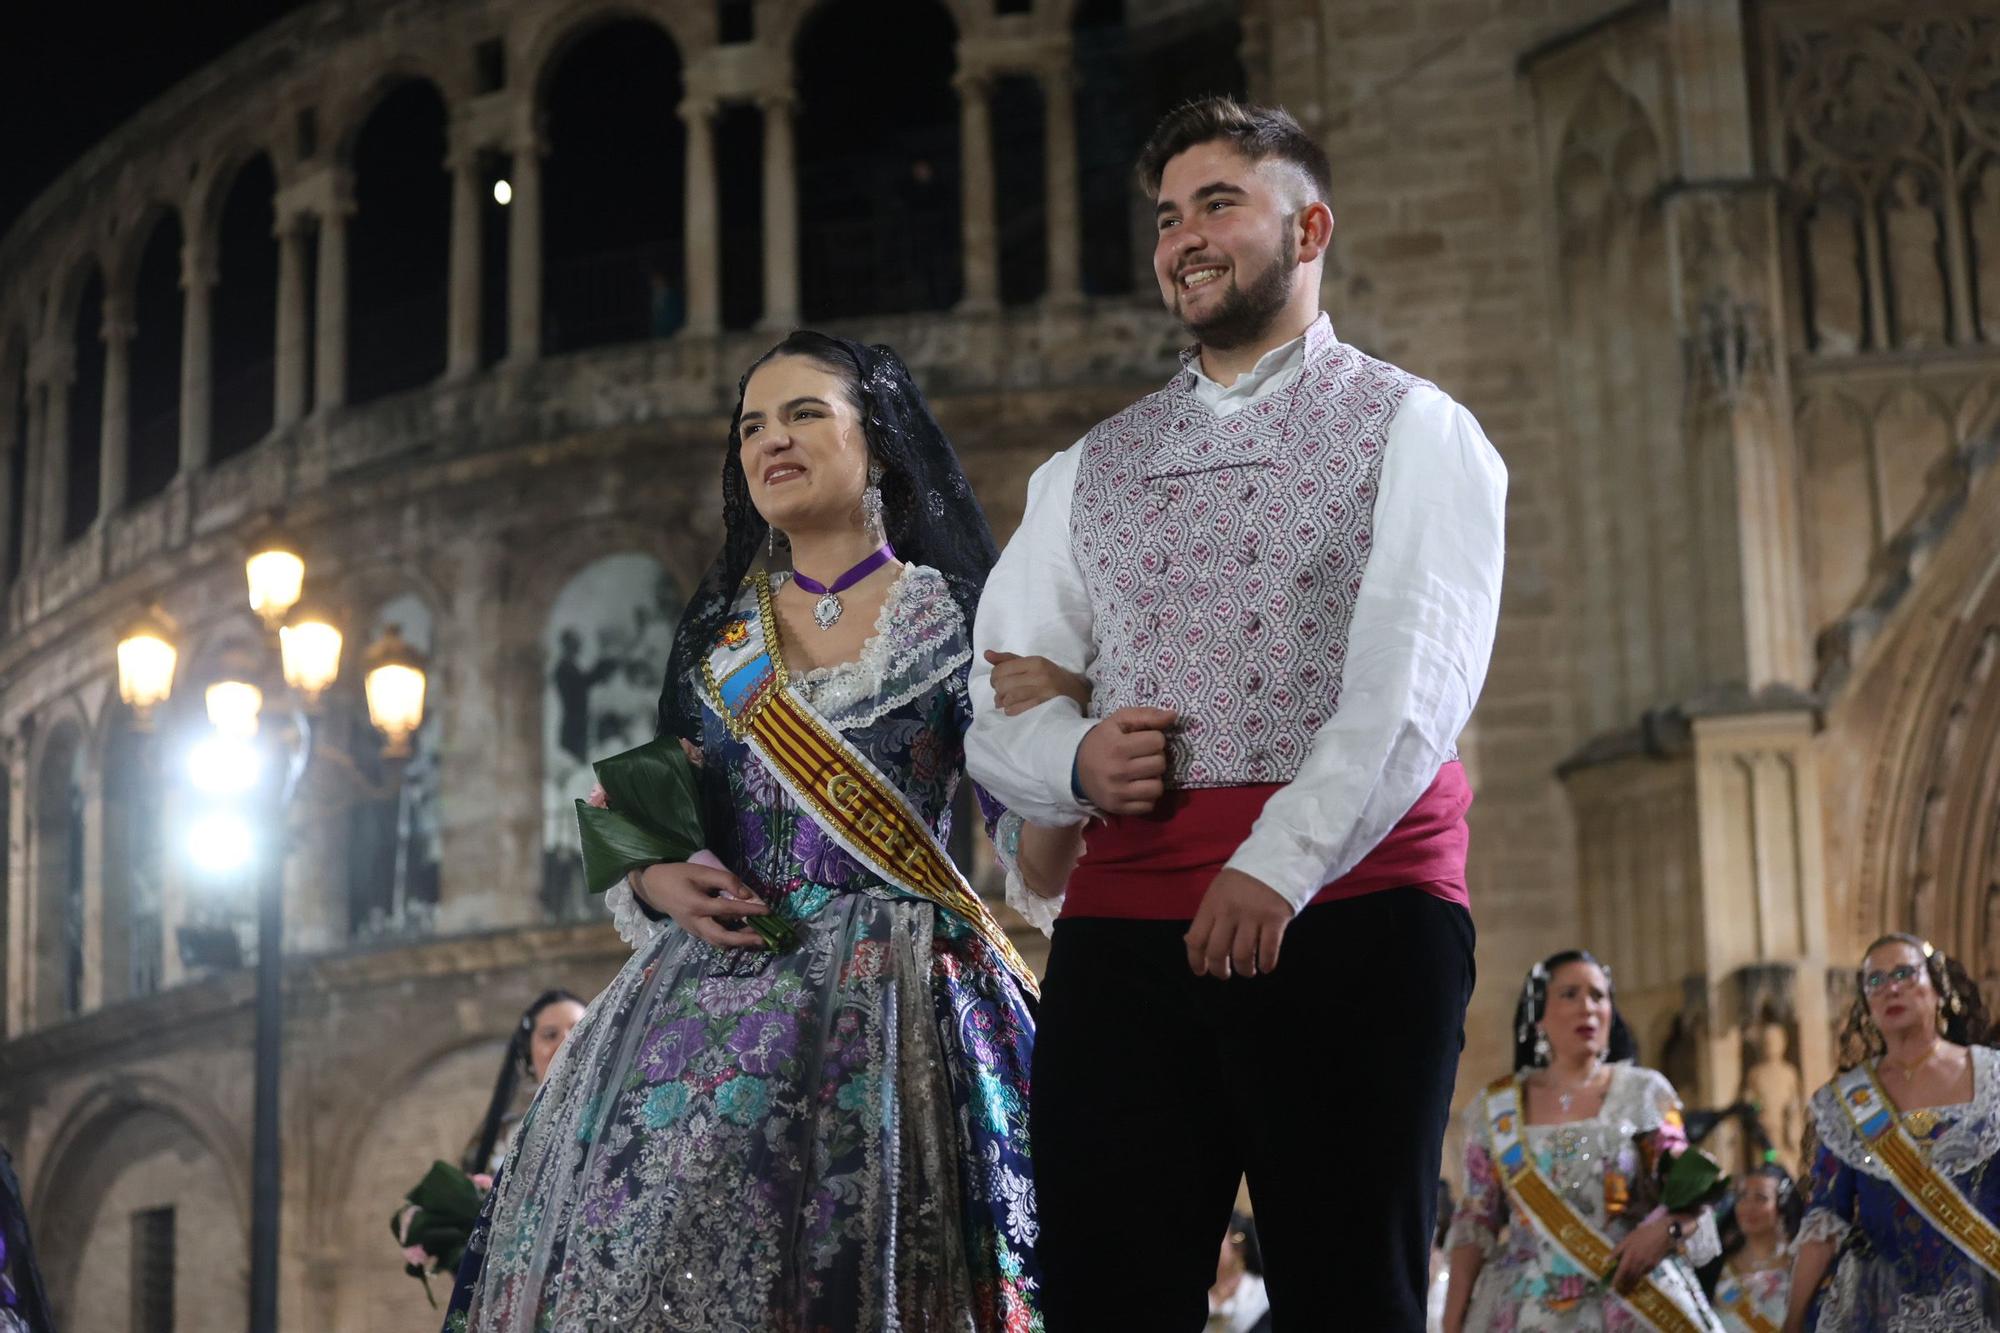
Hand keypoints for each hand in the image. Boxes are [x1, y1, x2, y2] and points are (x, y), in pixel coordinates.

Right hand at [632, 861, 769, 948]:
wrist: (654, 887)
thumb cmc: (679, 875)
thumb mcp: (702, 872)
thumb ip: (726, 881)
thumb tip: (747, 895)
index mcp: (697, 904)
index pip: (728, 909)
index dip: (750, 910)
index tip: (768, 910)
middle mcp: (695, 922)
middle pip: (722, 937)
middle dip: (744, 940)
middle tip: (764, 940)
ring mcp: (693, 930)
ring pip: (718, 942)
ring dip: (738, 943)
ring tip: (757, 939)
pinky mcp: (694, 932)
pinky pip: (713, 939)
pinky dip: (729, 940)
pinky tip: (743, 934)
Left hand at [985, 649, 1090, 714]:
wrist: (1080, 697)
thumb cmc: (1053, 680)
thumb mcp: (1034, 665)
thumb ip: (1009, 660)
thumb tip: (986, 654)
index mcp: (1036, 662)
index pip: (1001, 669)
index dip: (995, 677)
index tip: (1000, 681)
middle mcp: (1039, 676)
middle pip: (1001, 684)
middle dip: (998, 690)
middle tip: (1003, 693)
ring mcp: (1042, 693)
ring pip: (1007, 698)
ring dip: (1003, 702)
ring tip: (1008, 702)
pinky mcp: (1043, 709)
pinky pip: (1015, 710)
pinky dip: (1010, 711)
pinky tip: (1014, 709)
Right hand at [1074, 706, 1175, 813]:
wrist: (1077, 769)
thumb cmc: (1103, 741)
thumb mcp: (1119, 721)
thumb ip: (1146, 715)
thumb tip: (1174, 715)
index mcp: (1118, 746)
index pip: (1157, 741)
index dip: (1153, 738)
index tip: (1142, 741)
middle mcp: (1118, 771)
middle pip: (1160, 764)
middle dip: (1155, 758)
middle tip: (1142, 757)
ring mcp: (1118, 793)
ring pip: (1158, 788)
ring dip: (1154, 779)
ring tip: (1142, 773)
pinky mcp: (1119, 808)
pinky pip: (1150, 805)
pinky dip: (1147, 797)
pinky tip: (1137, 787)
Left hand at [1185, 869, 1291, 976]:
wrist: (1277, 859)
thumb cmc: (1244, 879)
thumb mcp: (1218, 891)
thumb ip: (1208, 916)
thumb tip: (1192, 944)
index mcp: (1211, 904)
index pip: (1196, 939)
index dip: (1196, 961)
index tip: (1201, 971)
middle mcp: (1229, 912)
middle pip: (1217, 952)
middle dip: (1219, 970)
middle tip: (1225, 974)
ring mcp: (1253, 916)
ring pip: (1242, 956)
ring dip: (1244, 970)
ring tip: (1247, 971)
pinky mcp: (1275, 919)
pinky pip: (1268, 951)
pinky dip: (1266, 964)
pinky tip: (1265, 966)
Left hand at [1608, 1214, 1672, 1292]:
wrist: (1661, 1233)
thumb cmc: (1642, 1234)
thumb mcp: (1627, 1240)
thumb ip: (1617, 1251)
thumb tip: (1606, 1260)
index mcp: (1630, 1255)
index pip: (1622, 1270)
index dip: (1617, 1279)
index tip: (1613, 1287)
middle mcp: (1638, 1262)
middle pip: (1630, 1277)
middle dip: (1625, 1284)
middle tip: (1620, 1290)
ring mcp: (1647, 1264)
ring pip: (1638, 1277)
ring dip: (1632, 1283)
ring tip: (1627, 1287)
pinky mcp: (1654, 1265)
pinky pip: (1645, 1273)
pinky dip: (1640, 1276)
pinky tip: (1637, 1276)